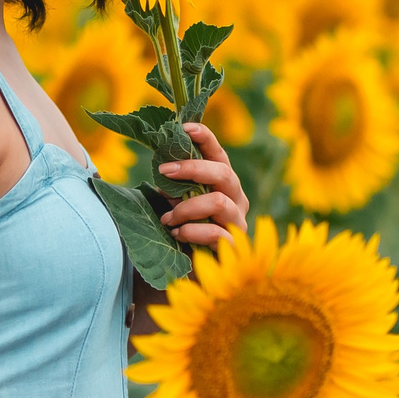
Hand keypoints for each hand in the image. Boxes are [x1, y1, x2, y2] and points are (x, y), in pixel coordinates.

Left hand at [155, 122, 249, 247]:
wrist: (191, 270)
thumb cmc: (183, 230)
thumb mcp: (175, 204)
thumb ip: (172, 188)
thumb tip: (161, 167)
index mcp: (222, 183)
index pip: (218, 154)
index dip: (205, 137)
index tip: (185, 127)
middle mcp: (235, 197)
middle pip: (222, 172)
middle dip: (191, 168)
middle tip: (164, 171)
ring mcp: (237, 220)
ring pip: (217, 201)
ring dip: (186, 207)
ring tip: (166, 218)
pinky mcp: (234, 244)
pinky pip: (215, 232)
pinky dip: (192, 231)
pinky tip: (177, 234)